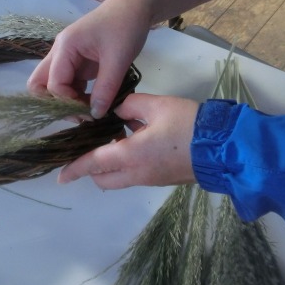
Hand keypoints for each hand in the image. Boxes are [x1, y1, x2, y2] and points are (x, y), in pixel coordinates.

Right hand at [27, 0, 152, 117]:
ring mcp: (67, 57)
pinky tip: (94, 102)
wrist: (135, 5)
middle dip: (54, 102)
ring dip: (66, 100)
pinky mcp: (78, 62)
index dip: (68, 102)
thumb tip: (95, 115)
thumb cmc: (126, 26)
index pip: (53, 83)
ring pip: (52, 85)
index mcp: (65, 47)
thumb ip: (106, 88)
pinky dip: (76, 95)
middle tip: (79, 113)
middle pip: (38, 83)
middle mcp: (60, 52)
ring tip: (90, 110)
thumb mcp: (118, 59)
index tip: (90, 112)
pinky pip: (68, 83)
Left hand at [58, 94, 198, 188]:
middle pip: (104, 178)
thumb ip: (130, 105)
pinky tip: (138, 139)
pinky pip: (136, 175)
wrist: (224, 147)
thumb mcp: (156, 105)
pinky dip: (129, 163)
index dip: (75, 169)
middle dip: (93, 167)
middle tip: (93, 145)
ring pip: (120, 178)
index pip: (93, 164)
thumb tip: (118, 110)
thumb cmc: (188, 125)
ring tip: (119, 135)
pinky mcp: (162, 179)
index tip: (60, 175)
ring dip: (112, 164)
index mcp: (131, 156)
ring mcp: (150, 179)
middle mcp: (137, 173)